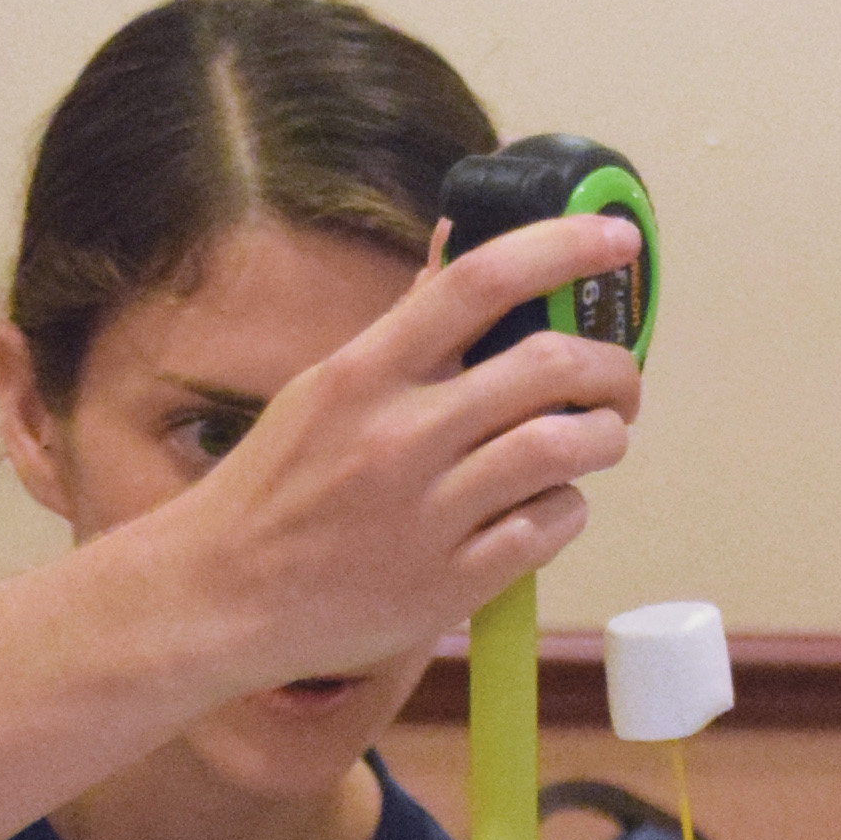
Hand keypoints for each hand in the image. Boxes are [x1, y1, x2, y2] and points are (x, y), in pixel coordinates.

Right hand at [161, 214, 645, 683]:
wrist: (220, 598)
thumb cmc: (274, 490)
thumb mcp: (323, 391)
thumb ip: (401, 330)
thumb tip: (458, 252)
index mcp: (366, 372)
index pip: (480, 281)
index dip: (562, 249)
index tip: (615, 241)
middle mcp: (400, 435)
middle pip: (547, 368)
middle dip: (612, 368)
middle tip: (620, 381)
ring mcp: (428, 512)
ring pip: (564, 448)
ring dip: (604, 437)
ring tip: (598, 439)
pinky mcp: (450, 583)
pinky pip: (549, 528)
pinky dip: (568, 508)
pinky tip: (549, 505)